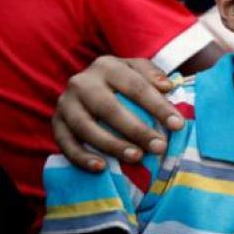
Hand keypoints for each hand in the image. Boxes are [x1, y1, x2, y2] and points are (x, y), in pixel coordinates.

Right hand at [52, 56, 183, 170]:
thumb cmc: (122, 81)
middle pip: (110, 108)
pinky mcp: (56, 123)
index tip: (178, 125)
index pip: (136, 86)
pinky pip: (66, 143)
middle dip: (137, 130)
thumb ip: (153, 75)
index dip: (158, 106)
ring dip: (112, 145)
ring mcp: (66, 103)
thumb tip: (167, 87)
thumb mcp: (137, 70)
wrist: (87, 85)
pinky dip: (82, 157)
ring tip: (136, 157)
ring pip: (86, 127)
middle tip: (159, 147)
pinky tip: (101, 167)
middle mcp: (82, 82)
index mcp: (107, 65)